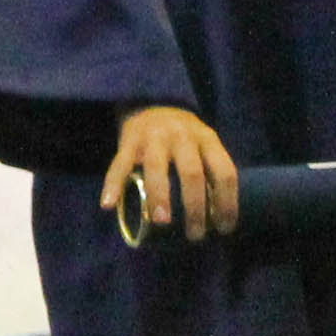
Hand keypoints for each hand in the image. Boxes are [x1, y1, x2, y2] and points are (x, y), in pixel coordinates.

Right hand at [104, 104, 237, 239]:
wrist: (152, 101)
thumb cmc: (183, 136)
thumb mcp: (204, 144)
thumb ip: (210, 171)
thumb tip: (218, 218)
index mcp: (207, 139)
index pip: (224, 172)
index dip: (227, 203)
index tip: (223, 229)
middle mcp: (183, 136)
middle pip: (192, 173)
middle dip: (195, 206)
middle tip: (194, 234)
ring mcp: (154, 137)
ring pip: (157, 168)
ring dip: (160, 197)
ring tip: (161, 222)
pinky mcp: (129, 140)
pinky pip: (120, 164)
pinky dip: (113, 184)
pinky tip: (108, 204)